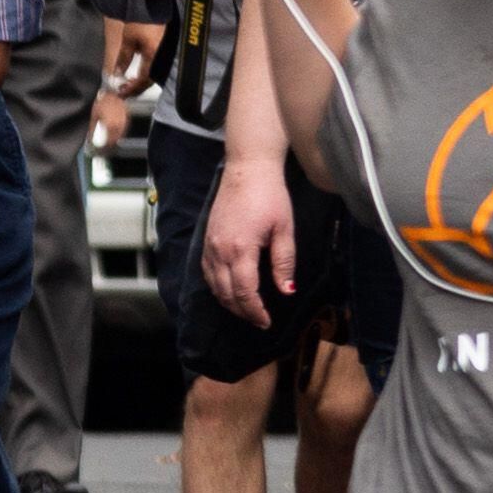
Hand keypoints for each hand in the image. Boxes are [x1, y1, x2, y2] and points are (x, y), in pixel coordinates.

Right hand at [199, 149, 298, 327]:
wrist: (247, 170)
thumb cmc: (270, 196)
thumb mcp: (284, 230)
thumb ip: (284, 263)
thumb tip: (286, 291)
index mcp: (240, 250)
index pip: (244, 292)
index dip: (255, 311)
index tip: (267, 322)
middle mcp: (219, 251)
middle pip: (226, 293)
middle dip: (242, 311)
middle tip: (259, 321)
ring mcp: (209, 245)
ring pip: (213, 285)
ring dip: (228, 302)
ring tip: (246, 310)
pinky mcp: (207, 240)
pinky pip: (208, 272)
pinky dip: (218, 287)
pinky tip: (229, 290)